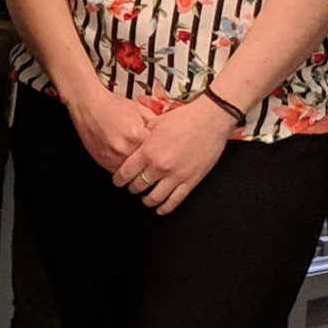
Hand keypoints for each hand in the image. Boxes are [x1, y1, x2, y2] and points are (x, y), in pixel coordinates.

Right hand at [64, 85, 155, 172]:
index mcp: (138, 136)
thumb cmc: (114, 107)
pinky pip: (117, 172)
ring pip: (131, 174)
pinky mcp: (102, 161)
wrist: (89, 105)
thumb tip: (169, 138)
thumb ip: (156, 126)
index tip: (164, 159)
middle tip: (155, 166)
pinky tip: (126, 160)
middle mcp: (124, 149)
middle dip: (150, 167)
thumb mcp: (141, 111)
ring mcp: (111, 157)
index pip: (156, 156)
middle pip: (144, 168)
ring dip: (136, 172)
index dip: (161, 157)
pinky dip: (123, 170)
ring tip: (140, 165)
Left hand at [111, 97, 233, 214]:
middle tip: (132, 187)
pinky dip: (165, 208)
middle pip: (138, 186)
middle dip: (132, 189)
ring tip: (145, 198)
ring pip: (154, 198)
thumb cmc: (184, 119)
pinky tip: (160, 208)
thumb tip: (131, 144)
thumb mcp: (154, 123)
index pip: (125, 173)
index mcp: (148, 151)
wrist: (209, 120)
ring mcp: (175, 176)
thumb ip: (141, 137)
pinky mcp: (190, 181)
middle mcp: (159, 166)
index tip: (118, 181)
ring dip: (147, 200)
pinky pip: (174, 201)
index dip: (119, 180)